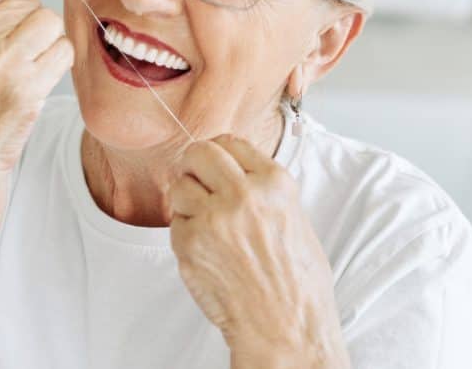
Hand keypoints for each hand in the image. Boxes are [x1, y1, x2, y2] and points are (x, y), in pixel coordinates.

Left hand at [168, 135, 349, 367]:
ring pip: (180, 187)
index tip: (216, 163)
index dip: (220, 153)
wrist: (285, 328)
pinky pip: (174, 223)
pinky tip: (207, 252)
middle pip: (199, 153)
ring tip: (207, 227)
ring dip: (187, 203)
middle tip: (197, 182)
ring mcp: (214, 218)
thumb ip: (264, 191)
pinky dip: (184, 234)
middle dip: (194, 165)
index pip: (232, 142)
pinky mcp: (190, 242)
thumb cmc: (296, 285)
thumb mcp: (295, 220)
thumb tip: (237, 172)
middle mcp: (244, 195)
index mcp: (275, 184)